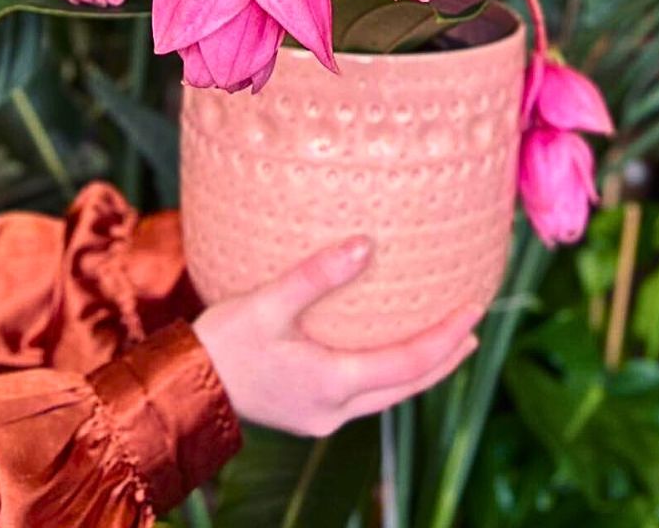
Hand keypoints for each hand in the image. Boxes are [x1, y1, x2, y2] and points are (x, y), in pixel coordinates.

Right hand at [193, 236, 480, 436]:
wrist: (183, 386)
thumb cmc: (222, 342)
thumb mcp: (268, 302)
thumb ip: (317, 274)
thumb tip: (366, 244)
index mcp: (332, 383)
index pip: (408, 363)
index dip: (446, 337)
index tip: (475, 309)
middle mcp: (334, 409)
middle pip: (407, 386)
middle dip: (444, 358)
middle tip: (474, 330)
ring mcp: (321, 415)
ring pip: (388, 394)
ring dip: (420, 369)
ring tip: (446, 344)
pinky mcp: (308, 411)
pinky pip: (366, 393)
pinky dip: (390, 373)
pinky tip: (387, 351)